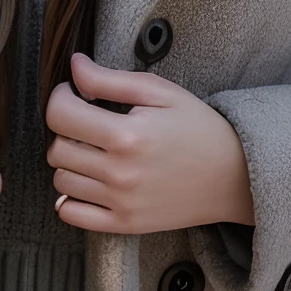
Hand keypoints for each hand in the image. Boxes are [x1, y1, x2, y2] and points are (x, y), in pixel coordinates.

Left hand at [45, 52, 253, 234]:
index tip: (72, 93)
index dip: (60, 96)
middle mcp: (119, 173)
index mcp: (126, 135)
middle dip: (65, 128)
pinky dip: (69, 198)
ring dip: (69, 161)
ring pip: (61, 180)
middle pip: (57, 148)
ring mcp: (121, 203)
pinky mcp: (125, 224)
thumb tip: (74, 66)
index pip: (60, 115)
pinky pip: (72, 215)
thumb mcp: (159, 92)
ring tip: (92, 149)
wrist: (233, 175)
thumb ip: (110, 79)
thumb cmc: (198, 128)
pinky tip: (87, 180)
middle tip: (87, 120)